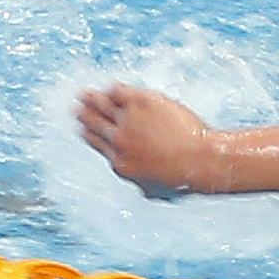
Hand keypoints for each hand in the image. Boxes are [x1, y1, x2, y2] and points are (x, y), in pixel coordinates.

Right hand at [75, 84, 221, 195]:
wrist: (201, 160)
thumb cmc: (185, 178)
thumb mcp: (155, 189)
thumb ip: (140, 182)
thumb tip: (140, 184)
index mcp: (119, 161)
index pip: (95, 143)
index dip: (88, 133)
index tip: (83, 128)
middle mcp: (119, 140)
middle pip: (94, 123)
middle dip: (84, 115)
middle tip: (77, 107)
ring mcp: (129, 120)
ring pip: (102, 105)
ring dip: (91, 98)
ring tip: (84, 94)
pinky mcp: (142, 102)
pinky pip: (119, 92)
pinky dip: (113, 90)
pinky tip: (112, 88)